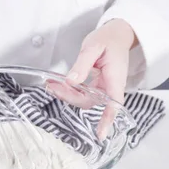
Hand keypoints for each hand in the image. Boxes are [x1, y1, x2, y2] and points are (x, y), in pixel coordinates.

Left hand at [46, 19, 136, 138]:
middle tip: (52, 86)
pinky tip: (58, 84)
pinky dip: (70, 90)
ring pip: (84, 99)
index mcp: (115, 78)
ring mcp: (104, 87)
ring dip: (67, 94)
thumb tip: (71, 81)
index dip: (107, 120)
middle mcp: (111, 86)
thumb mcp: (93, 47)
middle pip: (90, 101)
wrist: (117, 34)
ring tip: (51, 84)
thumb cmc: (108, 39)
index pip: (114, 103)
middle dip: (70, 97)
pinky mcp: (98, 86)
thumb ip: (82, 64)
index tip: (101, 134)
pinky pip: (83, 93)